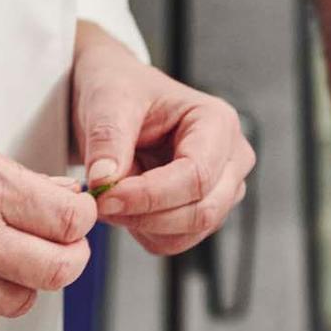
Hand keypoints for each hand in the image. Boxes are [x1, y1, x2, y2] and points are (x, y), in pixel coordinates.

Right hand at [0, 114, 96, 330]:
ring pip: (20, 303)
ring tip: (5, 257)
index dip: (82, 217)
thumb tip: (64, 197)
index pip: (71, 221)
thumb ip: (16, 176)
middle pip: (59, 270)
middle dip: (68, 255)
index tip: (74, 214)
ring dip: (23, 282)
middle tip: (58, 243)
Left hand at [72, 27, 255, 256]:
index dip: (150, 195)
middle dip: (146, 215)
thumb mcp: (107, 101)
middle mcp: (231, 157)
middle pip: (203, 211)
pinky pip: (176, 240)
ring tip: (108, 198)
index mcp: (217, 122)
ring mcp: (223, 187)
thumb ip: (108, 139)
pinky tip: (124, 206)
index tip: (104, 197)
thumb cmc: (121, 90)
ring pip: (190, 232)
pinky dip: (144, 232)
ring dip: (143, 225)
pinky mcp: (203, 209)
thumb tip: (105, 181)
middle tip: (98, 203)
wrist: (116, 100)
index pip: (196, 175)